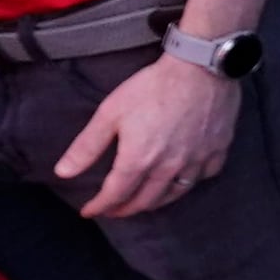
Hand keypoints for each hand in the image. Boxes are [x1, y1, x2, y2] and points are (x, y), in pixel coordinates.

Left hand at [56, 50, 243, 218]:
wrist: (200, 67)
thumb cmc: (152, 87)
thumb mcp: (110, 112)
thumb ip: (87, 146)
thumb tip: (62, 173)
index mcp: (139, 160)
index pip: (115, 195)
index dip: (99, 206)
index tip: (89, 211)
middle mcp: (168, 169)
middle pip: (144, 201)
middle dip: (125, 209)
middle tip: (113, 209)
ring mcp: (196, 163)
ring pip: (173, 195)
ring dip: (154, 203)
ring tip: (143, 202)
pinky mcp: (217, 152)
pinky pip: (202, 178)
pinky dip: (188, 183)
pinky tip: (182, 179)